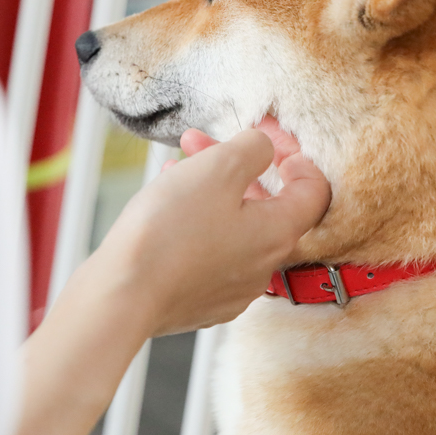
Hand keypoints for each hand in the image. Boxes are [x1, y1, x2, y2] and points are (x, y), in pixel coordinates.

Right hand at [17, 120, 329, 434]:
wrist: (121, 295)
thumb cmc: (170, 230)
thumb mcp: (218, 167)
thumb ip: (253, 149)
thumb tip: (264, 148)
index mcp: (279, 233)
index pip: (314, 189)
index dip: (295, 153)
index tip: (268, 134)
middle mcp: (264, 266)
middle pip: (267, 204)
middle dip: (238, 165)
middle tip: (207, 140)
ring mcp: (233, 288)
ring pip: (235, 225)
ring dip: (212, 188)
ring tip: (176, 165)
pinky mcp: (202, 301)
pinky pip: (211, 249)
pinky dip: (197, 219)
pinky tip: (167, 202)